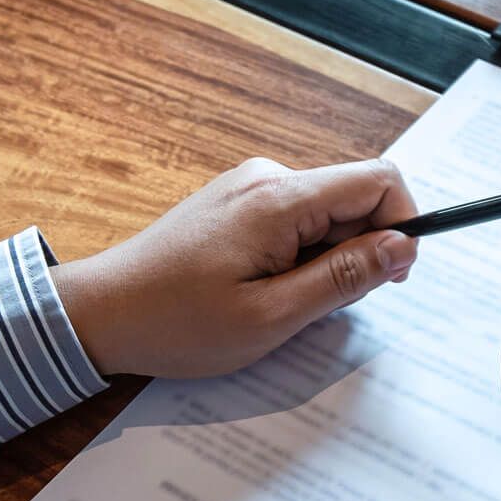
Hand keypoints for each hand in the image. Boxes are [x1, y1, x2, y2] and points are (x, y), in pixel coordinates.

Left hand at [50, 158, 417, 378]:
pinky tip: (262, 288)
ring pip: (326, 213)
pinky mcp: (238, 200)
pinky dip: (299, 254)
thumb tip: (402, 246)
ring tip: (279, 302)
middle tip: (319, 306)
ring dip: (324, 258)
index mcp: (280, 199)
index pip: (379, 181)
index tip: (392, 276)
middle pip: (353, 199)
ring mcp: (250, 185)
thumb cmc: (175, 323)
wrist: (97, 313)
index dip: (404, 224)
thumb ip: (344, 278)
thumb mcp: (271, 317)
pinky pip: (297, 218)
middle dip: (357, 252)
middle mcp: (268, 177)